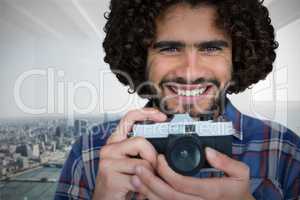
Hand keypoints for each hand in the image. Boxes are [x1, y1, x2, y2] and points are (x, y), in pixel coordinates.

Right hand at [92, 108, 166, 199]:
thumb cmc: (119, 182)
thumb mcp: (130, 163)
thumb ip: (141, 152)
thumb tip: (162, 147)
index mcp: (115, 142)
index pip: (128, 118)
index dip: (145, 113)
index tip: (160, 116)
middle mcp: (109, 149)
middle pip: (140, 141)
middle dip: (152, 157)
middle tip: (152, 169)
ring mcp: (108, 162)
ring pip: (143, 162)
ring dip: (149, 175)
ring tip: (143, 181)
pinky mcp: (110, 177)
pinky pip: (139, 178)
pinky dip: (145, 187)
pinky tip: (138, 190)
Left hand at [133, 147, 253, 199]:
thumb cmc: (238, 192)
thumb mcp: (241, 174)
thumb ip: (226, 162)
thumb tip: (209, 151)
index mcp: (211, 192)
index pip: (182, 183)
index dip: (166, 171)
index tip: (159, 158)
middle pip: (168, 195)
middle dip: (150, 182)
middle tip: (138, 168)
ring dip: (148, 191)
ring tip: (136, 178)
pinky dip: (153, 199)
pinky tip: (144, 189)